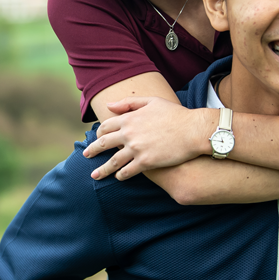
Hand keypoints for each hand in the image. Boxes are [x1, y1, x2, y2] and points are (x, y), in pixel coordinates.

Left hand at [83, 97, 212, 180]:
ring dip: (102, 170)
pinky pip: (128, 172)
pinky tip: (119, 178)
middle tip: (86, 156)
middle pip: (104, 144)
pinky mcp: (146, 162)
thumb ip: (129, 102)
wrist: (193, 130)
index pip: (106, 126)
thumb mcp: (152, 101)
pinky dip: (121, 176)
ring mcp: (136, 149)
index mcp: (129, 118)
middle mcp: (129, 134)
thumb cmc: (175, 114)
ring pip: (113, 162)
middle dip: (93, 150)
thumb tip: (108, 105)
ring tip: (94, 175)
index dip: (99, 133)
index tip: (97, 138)